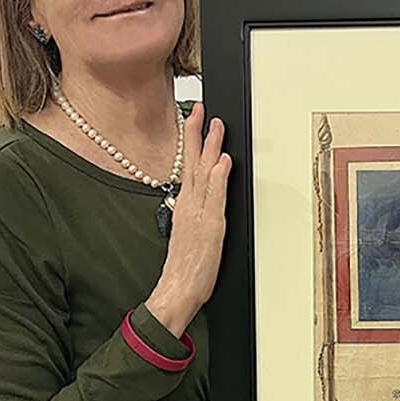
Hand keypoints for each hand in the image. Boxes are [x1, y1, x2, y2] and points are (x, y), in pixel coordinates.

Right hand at [146, 105, 230, 337]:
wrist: (176, 291)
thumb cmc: (185, 268)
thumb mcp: (188, 234)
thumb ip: (193, 212)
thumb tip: (200, 194)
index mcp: (185, 206)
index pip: (187, 165)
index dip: (191, 140)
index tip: (194, 118)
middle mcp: (189, 206)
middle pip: (193, 162)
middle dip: (197, 134)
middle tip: (201, 109)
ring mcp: (199, 214)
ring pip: (204, 174)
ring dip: (210, 148)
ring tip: (216, 126)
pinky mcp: (210, 227)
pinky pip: (215, 197)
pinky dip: (219, 178)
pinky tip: (223, 161)